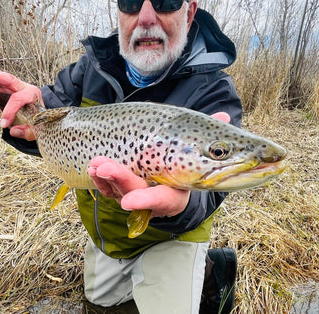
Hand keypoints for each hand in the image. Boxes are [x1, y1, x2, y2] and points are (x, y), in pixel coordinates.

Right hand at [0, 55, 41, 140]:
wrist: (39, 116)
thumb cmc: (38, 123)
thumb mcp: (38, 130)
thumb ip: (27, 132)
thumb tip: (12, 131)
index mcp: (32, 94)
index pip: (18, 99)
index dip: (9, 111)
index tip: (3, 125)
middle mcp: (20, 87)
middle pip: (7, 79)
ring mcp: (9, 87)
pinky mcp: (0, 90)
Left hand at [86, 111, 230, 217]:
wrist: (168, 168)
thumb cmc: (184, 157)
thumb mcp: (197, 147)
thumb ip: (210, 133)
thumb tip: (226, 116)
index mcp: (175, 191)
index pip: (162, 200)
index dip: (146, 201)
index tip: (128, 202)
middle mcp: (154, 197)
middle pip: (136, 194)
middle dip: (120, 181)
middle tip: (105, 167)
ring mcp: (135, 194)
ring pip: (118, 190)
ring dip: (105, 176)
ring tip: (96, 162)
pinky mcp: (120, 189)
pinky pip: (107, 188)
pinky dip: (99, 178)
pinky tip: (93, 166)